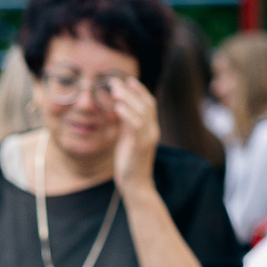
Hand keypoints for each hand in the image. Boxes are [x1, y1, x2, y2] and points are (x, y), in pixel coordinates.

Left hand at [107, 74, 160, 195]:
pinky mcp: (141, 145)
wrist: (136, 186)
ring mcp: (148, 138)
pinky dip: (127, 113)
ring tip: (114, 89)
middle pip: (147, 103)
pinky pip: (136, 125)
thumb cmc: (130, 164)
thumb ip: (127, 126)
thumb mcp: (128, 141)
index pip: (149, 104)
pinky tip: (116, 106)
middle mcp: (152, 131)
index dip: (139, 90)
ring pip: (142, 111)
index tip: (127, 80)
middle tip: (115, 81)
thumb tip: (120, 110)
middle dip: (132, 90)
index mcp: (151, 129)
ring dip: (127, 98)